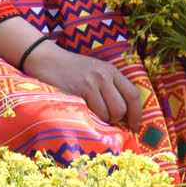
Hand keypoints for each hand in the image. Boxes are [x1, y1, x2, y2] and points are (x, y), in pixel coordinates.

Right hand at [24, 41, 144, 129]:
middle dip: (117, 120)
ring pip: (110, 113)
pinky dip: (92, 118)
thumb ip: (110, 87)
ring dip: (104, 121)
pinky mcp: (80, 90)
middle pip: (122, 107)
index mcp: (112, 71)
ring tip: (93, 114)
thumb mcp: (95, 72)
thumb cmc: (71, 70)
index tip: (135, 126)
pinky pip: (95, 113)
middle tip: (107, 120)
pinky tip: (84, 111)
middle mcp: (105, 75)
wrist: (48, 60)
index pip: (133, 94)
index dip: (137, 113)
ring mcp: (93, 82)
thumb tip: (124, 115)